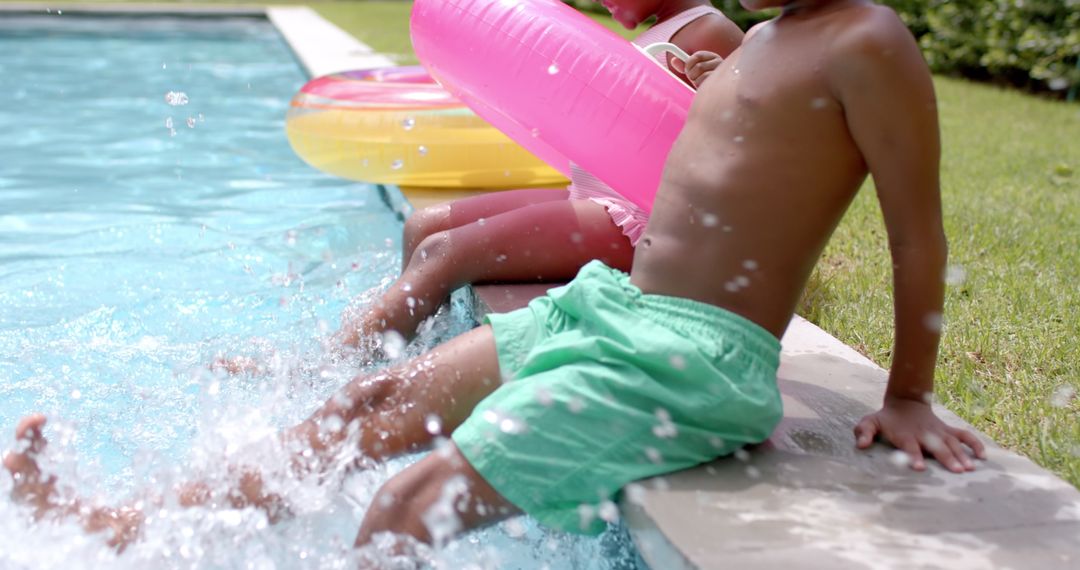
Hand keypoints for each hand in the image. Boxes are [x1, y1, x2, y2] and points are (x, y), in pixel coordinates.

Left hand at [672, 51, 722, 87]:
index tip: (687, 70)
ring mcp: (721, 72)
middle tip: (693, 78)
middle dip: (691, 74)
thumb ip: (683, 65)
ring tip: (699, 83)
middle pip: (699, 66)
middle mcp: (719, 62)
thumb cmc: (703, 79)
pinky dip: (700, 86)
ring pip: (702, 75)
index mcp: (711, 56)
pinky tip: (703, 87)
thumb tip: (673, 60)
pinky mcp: (721, 82)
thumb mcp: (693, 70)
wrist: (715, 90)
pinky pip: (706, 84)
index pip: (698, 55)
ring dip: (696, 81)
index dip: (688, 64)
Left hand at [854, 395, 986, 472]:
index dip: (914, 456)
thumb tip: (860, 445)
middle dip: (946, 458)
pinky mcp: (948, 431)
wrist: (905, 402)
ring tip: (970, 468)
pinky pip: (964, 435)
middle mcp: (925, 434)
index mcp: (905, 434)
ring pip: (952, 443)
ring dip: (962, 455)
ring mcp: (939, 432)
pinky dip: (974, 444)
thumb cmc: (886, 419)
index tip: (919, 467)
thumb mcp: (870, 422)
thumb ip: (864, 432)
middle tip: (957, 471)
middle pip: (937, 447)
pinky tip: (983, 456)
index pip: (910, 446)